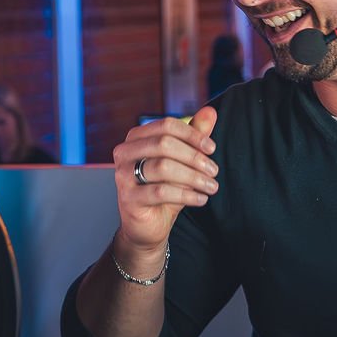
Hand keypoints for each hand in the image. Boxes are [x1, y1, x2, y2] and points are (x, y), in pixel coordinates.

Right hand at [110, 108, 218, 265]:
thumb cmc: (164, 189)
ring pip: (163, 167)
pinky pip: (161, 192)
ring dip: (193, 177)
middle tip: (214, 171)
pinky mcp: (128, 198)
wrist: (148, 225)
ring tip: (211, 186)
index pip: (166, 125)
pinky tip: (200, 199)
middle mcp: (124, 152)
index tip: (211, 148)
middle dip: (194, 157)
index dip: (192, 135)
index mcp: (136, 137)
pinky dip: (186, 194)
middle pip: (164, 144)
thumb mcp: (182, 161)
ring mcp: (122, 175)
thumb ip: (194, 137)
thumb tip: (211, 112)